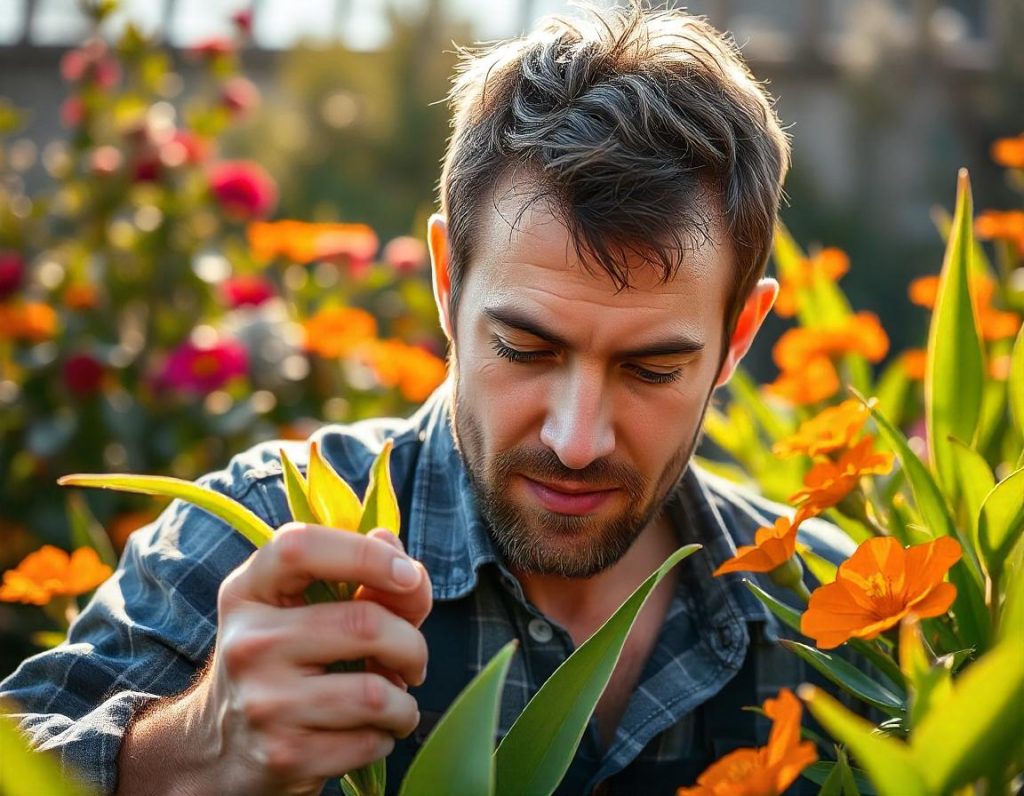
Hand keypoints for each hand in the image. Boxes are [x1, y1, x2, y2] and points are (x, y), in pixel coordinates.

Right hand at [118, 523, 431, 795]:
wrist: (225, 748)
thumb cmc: (284, 661)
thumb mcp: (302, 608)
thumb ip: (362, 577)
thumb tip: (410, 571)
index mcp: (249, 591)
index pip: (302, 548)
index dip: (367, 553)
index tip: (408, 574)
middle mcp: (248, 642)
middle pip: (364, 624)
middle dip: (411, 644)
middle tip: (412, 660)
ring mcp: (263, 702)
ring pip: (375, 692)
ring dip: (405, 701)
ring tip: (397, 701)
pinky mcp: (283, 755)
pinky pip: (369, 739)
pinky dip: (388, 735)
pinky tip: (371, 731)